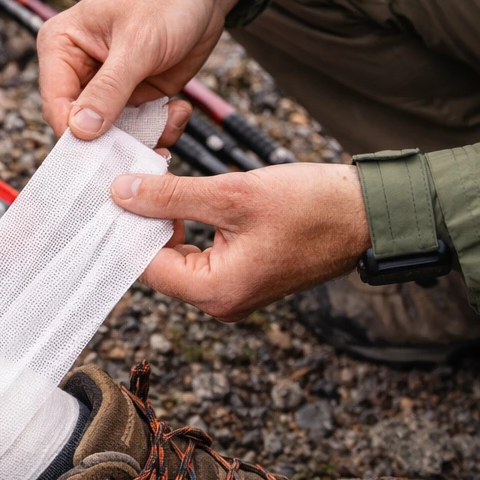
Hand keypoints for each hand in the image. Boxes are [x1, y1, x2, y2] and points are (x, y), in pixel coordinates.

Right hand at [39, 0, 251, 141]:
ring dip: (143, 137)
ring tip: (170, 118)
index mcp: (61, 48)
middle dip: (114, 141)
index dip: (76, 133)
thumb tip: (80, 130)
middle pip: (83, 127)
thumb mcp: (136, 43)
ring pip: (114, 135)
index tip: (102, 152)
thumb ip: (108, 89)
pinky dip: (161, 128)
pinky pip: (141, 130)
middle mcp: (79, 71)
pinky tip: (179, 109)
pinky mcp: (137, 97)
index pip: (56, 104)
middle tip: (144, 148)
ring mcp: (109, 88)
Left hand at [111, 163, 371, 320]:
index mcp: (215, 292)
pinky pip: (200, 253)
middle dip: (143, 221)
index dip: (125, 226)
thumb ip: (172, 196)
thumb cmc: (311, 206)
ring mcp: (232, 292)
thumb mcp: (233, 195)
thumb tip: (120, 193)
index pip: (145, 265)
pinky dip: (188, 225)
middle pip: (159, 263)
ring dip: (166, 219)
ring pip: (178, 255)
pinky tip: (182, 193)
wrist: (367, 214)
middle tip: (130, 176)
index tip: (112, 189)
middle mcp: (220, 302)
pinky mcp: (243, 276)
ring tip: (155, 177)